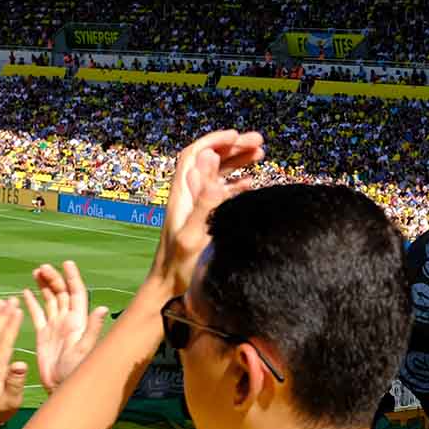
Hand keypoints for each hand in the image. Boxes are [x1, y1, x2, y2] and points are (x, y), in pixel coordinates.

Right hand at [24, 260, 108, 392]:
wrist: (61, 388)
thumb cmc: (76, 372)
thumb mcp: (85, 350)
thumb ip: (93, 329)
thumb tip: (102, 308)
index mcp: (78, 322)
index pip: (76, 293)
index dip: (73, 277)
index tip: (66, 263)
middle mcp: (67, 321)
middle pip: (61, 293)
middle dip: (54, 278)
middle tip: (42, 268)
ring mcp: (55, 327)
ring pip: (49, 300)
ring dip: (44, 286)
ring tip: (35, 272)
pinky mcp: (43, 335)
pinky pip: (37, 314)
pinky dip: (32, 303)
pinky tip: (25, 292)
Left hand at [152, 130, 265, 292]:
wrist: (169, 292)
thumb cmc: (179, 268)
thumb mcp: (193, 234)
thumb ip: (203, 198)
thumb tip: (210, 161)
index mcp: (182, 195)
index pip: (195, 155)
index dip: (215, 140)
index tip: (238, 136)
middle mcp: (187, 196)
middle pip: (208, 160)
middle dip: (232, 147)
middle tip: (259, 142)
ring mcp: (195, 208)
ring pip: (216, 175)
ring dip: (236, 161)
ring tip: (260, 154)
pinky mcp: (204, 220)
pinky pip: (221, 194)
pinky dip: (237, 184)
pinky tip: (252, 183)